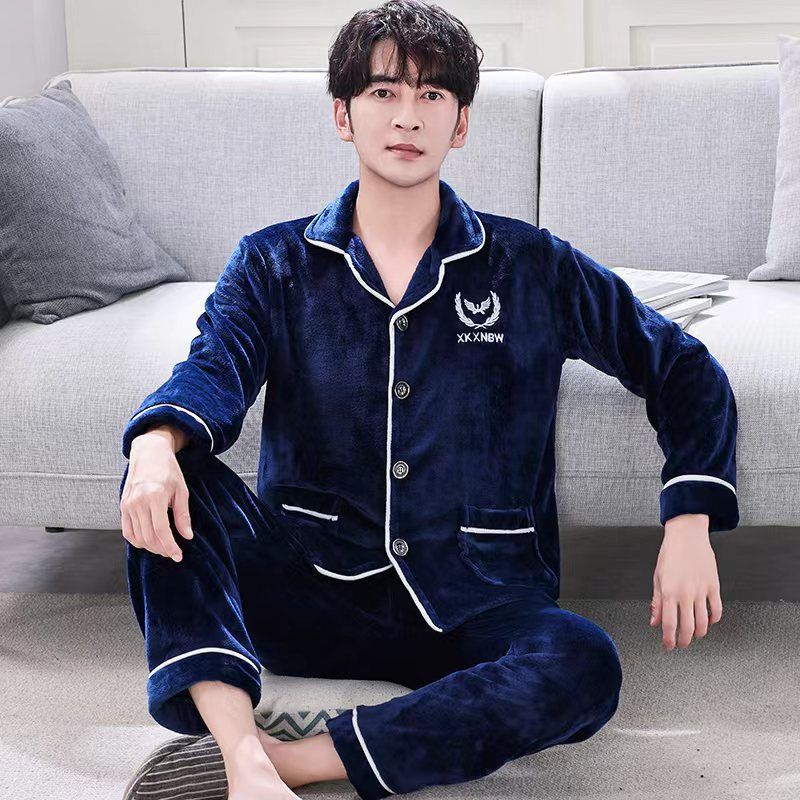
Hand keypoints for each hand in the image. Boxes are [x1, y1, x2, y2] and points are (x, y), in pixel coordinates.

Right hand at [119, 431, 194, 561]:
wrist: (149, 453)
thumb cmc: (167, 470)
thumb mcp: (181, 490)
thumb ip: (182, 515)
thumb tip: (187, 536)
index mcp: (154, 496)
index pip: (161, 530)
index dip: (170, 546)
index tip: (178, 555)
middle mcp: (138, 502)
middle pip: (148, 537)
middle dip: (162, 549)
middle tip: (173, 553)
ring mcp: (128, 505)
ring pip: (137, 537)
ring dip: (151, 547)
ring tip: (163, 547)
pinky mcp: (123, 506)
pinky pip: (127, 531)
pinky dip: (137, 540)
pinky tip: (149, 541)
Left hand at [650, 513, 721, 651]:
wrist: (687, 536)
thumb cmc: (670, 554)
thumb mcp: (657, 577)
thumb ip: (656, 602)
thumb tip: (654, 621)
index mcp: (668, 592)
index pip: (669, 624)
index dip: (668, 639)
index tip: (668, 646)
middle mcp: (685, 594)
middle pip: (688, 627)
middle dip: (684, 640)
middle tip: (681, 644)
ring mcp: (701, 591)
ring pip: (704, 622)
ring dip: (699, 633)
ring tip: (695, 635)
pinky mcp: (714, 586)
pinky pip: (717, 609)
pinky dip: (714, 619)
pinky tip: (709, 621)